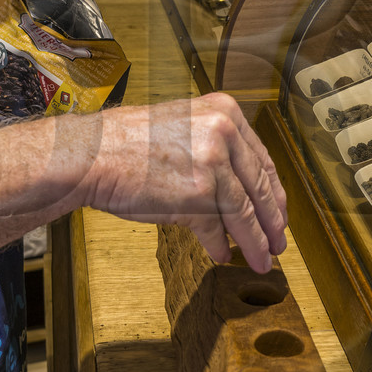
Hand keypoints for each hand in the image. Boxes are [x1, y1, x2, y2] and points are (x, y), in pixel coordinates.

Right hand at [78, 93, 288, 272]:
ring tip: (261, 259)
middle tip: (279, 243)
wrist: (92, 155)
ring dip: (255, 242)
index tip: (279, 213)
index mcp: (225, 112)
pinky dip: (221, 246)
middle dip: (272, 222)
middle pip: (260, 187)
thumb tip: (240, 184)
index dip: (275, 193)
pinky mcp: (197, 196)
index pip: (262, 160)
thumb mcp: (183, 125)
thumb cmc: (128, 142)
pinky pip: (217, 229)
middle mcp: (223, 134)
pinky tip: (222, 255)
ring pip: (245, 213)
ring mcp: (212, 165)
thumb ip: (216, 146)